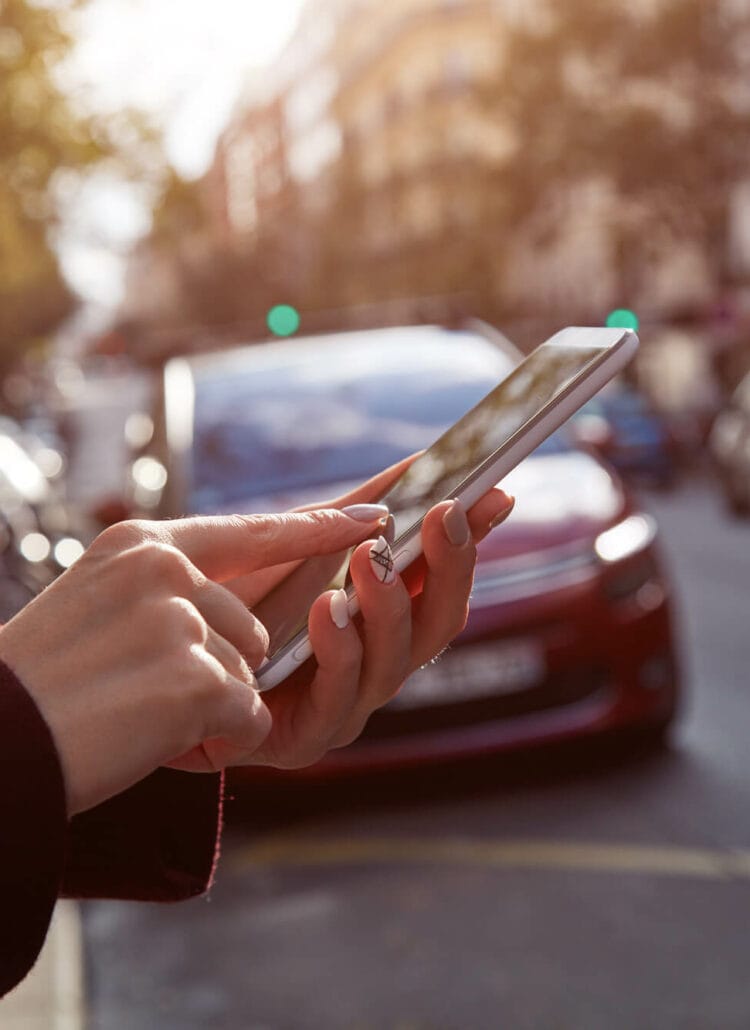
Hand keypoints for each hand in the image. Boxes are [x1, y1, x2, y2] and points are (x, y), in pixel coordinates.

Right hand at [0, 507, 387, 814]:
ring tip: (132, 712)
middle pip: (252, 632)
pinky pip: (246, 718)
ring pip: (248, 678)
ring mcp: (182, 622)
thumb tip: (246, 625)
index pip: (251, 532)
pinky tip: (151, 737)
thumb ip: (167, 595)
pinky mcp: (196, 680)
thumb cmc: (40, 687)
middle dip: (215, 675)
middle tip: (139, 693)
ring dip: (208, 710)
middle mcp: (166, 572)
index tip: (374, 515)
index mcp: (142, 546)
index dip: (317, 528)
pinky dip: (214, 741)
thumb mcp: (97, 606)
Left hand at [212, 459, 514, 768]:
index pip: (441, 582)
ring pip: (394, 664)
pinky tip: (329, 609)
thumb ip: (346, 514)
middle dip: (449, 568)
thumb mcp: (286, 542)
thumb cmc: (224, 600)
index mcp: (378, 619)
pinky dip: (339, 653)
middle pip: (438, 626)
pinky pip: (335, 702)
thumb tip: (416, 465)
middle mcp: (373, 663)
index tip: (497, 495)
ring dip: (388, 607)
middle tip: (445, 514)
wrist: (152, 654)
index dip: (473, 543)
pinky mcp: (300, 739)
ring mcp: (343, 704)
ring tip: (372, 557)